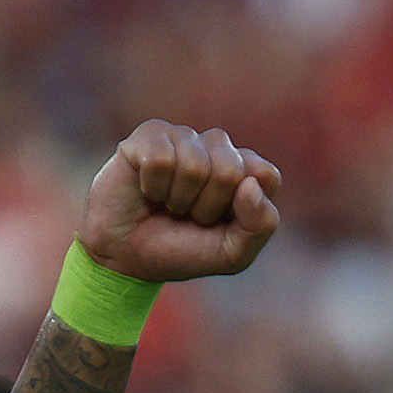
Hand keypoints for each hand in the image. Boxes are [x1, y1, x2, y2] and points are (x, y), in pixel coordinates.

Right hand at [78, 120, 281, 282]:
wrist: (127, 258)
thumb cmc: (183, 252)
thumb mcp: (233, 254)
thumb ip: (260, 226)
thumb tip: (251, 184)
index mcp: (246, 173)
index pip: (266, 175)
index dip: (244, 208)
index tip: (222, 224)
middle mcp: (218, 149)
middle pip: (231, 170)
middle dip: (208, 207)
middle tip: (190, 216)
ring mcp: (184, 138)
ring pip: (195, 164)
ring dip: (179, 199)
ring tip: (168, 204)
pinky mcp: (150, 135)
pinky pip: (161, 158)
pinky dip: (154, 186)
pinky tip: (148, 190)